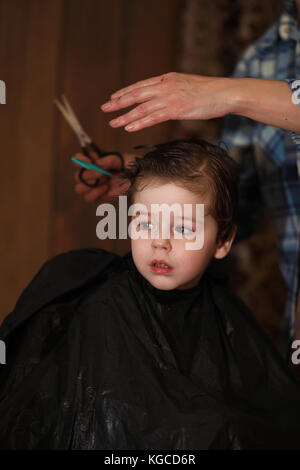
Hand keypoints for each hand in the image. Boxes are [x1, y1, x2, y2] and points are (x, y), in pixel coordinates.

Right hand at [73, 151, 133, 202]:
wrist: (137, 178)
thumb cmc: (127, 166)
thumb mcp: (119, 160)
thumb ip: (108, 161)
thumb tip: (97, 163)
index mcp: (92, 162)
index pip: (77, 160)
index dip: (80, 160)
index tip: (90, 161)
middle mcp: (90, 175)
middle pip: (78, 177)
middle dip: (89, 175)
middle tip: (102, 174)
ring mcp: (93, 186)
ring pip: (80, 189)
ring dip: (91, 186)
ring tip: (106, 182)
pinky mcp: (98, 196)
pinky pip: (91, 198)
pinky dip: (97, 193)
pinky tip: (107, 188)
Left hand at [101, 72, 233, 131]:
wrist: (225, 93)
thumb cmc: (210, 92)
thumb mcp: (188, 85)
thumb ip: (174, 90)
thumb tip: (166, 99)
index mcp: (167, 78)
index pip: (141, 85)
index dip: (126, 92)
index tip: (114, 98)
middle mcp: (165, 86)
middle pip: (136, 94)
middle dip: (118, 102)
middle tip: (105, 109)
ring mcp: (169, 98)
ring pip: (141, 107)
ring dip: (125, 116)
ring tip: (113, 122)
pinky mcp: (175, 110)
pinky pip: (152, 118)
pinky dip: (139, 123)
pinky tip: (129, 127)